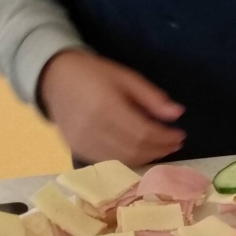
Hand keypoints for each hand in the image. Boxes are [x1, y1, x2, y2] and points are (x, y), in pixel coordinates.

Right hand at [38, 50, 184, 164]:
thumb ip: (152, 97)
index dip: (164, 138)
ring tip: (161, 148)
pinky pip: (109, 161)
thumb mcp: (126, 77)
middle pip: (134, 149)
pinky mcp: (77, 150)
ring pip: (123, 159)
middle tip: (175, 143)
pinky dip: (129, 159)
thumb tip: (177, 114)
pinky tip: (140, 151)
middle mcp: (93, 129)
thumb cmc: (94, 74)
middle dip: (159, 149)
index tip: (180, 135)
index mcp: (106, 107)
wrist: (54, 78)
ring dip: (147, 157)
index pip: (143, 133)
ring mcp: (83, 143)